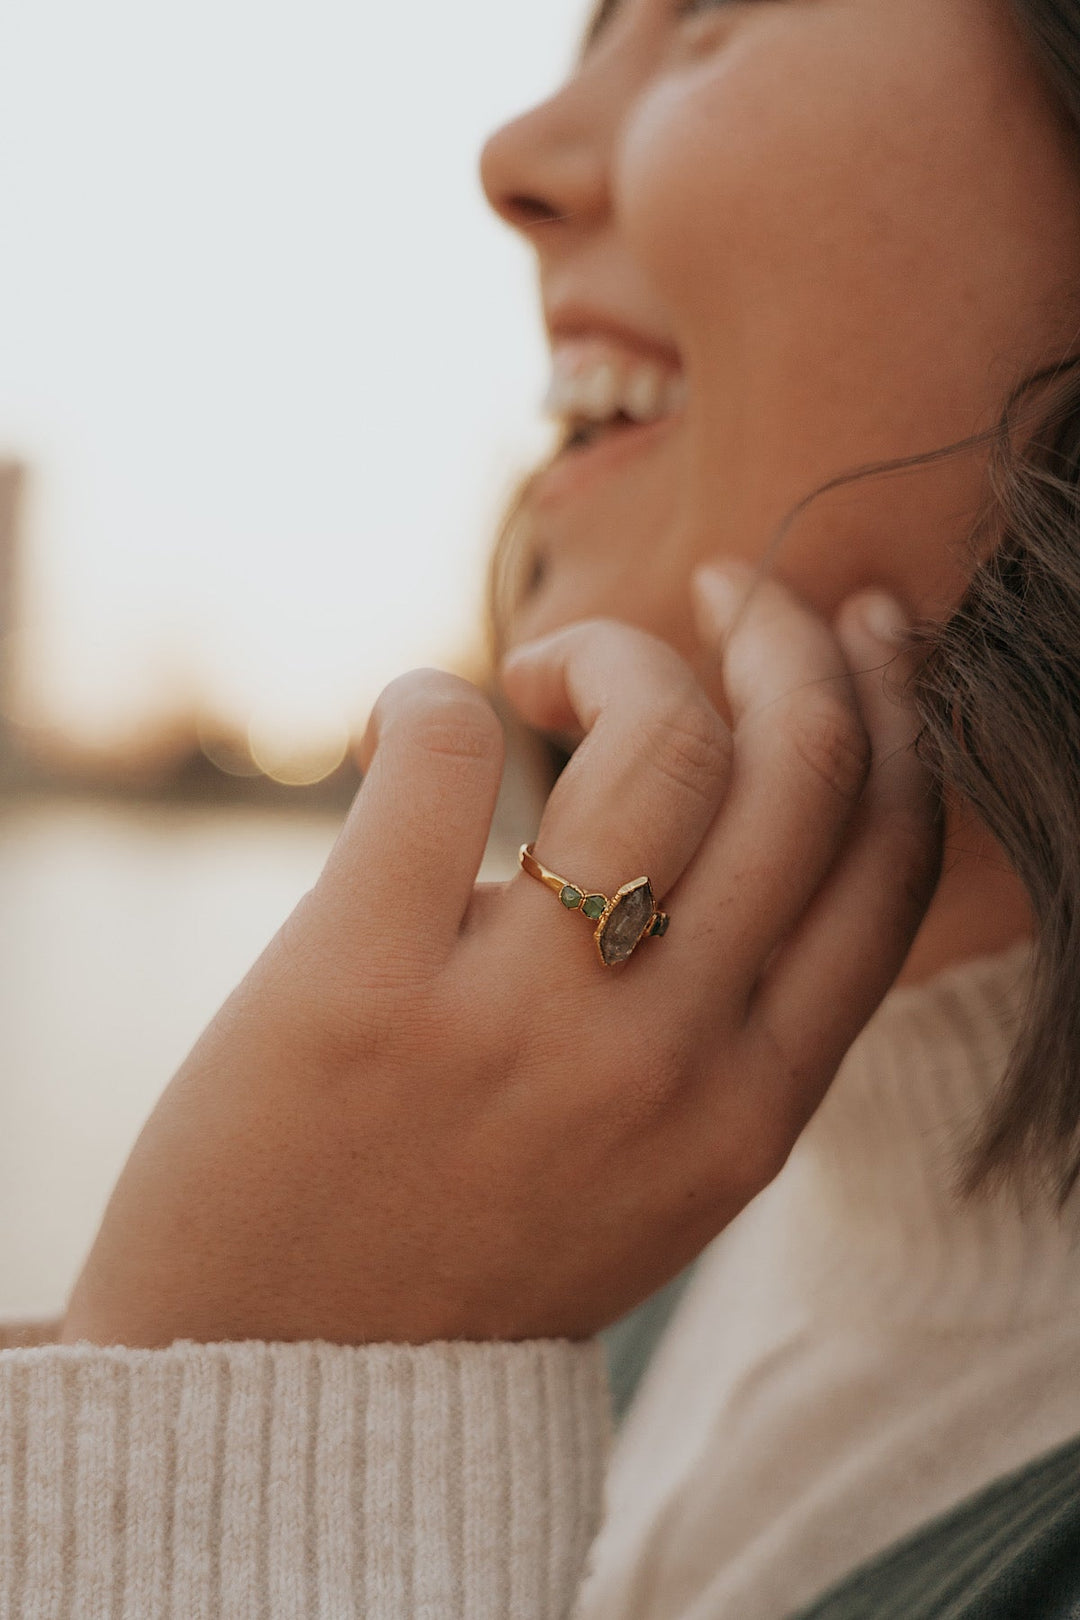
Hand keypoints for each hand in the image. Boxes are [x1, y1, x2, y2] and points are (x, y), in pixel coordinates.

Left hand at [60, 564, 941, 1347]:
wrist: (287, 1393)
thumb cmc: (474, 1254)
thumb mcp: (660, 1169)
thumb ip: (725, 1026)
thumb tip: (738, 831)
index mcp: (753, 1108)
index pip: (887, 861)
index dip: (892, 713)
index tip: (851, 632)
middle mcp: (668, 1061)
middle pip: (799, 766)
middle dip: (781, 634)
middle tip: (726, 589)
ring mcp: (523, 1023)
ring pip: (660, 739)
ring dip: (617, 649)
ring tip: (555, 667)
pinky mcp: (364, 983)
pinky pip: (449, 752)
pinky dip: (437, 698)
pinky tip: (412, 722)